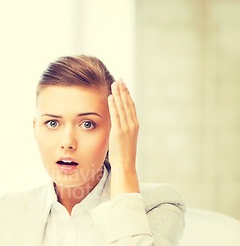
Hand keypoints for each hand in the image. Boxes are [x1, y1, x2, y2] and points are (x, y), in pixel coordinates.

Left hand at [107, 79, 139, 195]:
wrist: (125, 165)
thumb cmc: (123, 155)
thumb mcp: (124, 139)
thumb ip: (121, 129)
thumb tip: (116, 123)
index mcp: (134, 126)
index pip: (131, 106)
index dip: (127, 95)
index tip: (124, 86)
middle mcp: (132, 125)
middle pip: (128, 104)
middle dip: (123, 91)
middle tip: (119, 80)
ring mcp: (126, 128)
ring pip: (122, 107)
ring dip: (118, 95)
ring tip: (114, 84)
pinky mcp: (118, 132)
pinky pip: (116, 115)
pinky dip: (113, 105)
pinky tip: (110, 97)